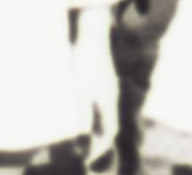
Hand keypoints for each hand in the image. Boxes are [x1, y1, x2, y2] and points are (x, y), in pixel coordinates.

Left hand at [73, 10, 119, 146]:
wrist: (91, 33)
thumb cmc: (84, 61)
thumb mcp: (80, 90)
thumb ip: (83, 115)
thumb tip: (84, 139)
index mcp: (108, 100)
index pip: (109, 132)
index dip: (100, 149)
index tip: (86, 159)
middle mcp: (111, 95)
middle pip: (110, 125)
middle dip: (99, 141)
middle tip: (84, 153)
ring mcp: (108, 87)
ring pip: (107, 114)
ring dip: (98, 128)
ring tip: (84, 138)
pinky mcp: (103, 80)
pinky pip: (102, 104)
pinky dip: (95, 116)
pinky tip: (84, 114)